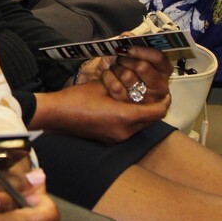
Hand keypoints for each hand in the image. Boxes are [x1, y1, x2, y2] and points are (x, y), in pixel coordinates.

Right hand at [36, 81, 167, 142]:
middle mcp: (124, 131)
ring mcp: (117, 138)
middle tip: (152, 93)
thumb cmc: (76, 98)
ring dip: (141, 113)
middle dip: (153, 107)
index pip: (157, 112)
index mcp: (124, 117)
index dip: (164, 102)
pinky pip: (128, 129)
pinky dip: (130, 118)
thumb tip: (135, 81)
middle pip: (150, 120)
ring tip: (135, 99)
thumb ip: (123, 85)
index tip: (166, 93)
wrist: (55, 115)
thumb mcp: (103, 85)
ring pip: (140, 125)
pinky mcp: (109, 139)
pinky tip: (121, 107)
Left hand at [99, 45, 172, 103]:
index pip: (158, 57)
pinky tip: (107, 76)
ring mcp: (147, 98)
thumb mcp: (126, 53)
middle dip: (126, 60)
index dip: (142, 50)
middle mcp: (160, 85)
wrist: (102, 85)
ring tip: (113, 68)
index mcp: (163, 69)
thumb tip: (128, 35)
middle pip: (142, 67)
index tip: (127, 47)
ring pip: (128, 76)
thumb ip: (130, 42)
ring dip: (116, 68)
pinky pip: (116, 87)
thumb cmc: (120, 67)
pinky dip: (107, 78)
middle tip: (118, 58)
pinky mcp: (132, 108)